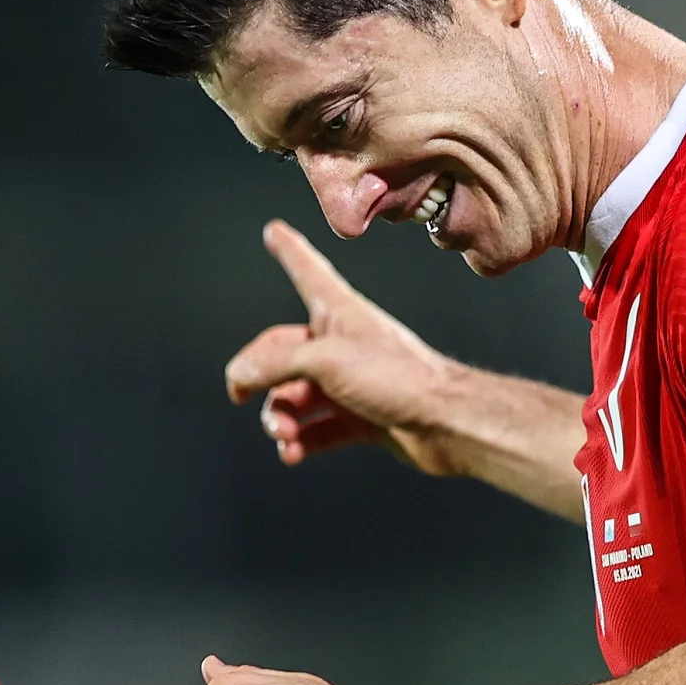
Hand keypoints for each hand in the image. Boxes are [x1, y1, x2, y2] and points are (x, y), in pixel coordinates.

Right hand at [226, 221, 463, 473]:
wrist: (445, 424)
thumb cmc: (396, 378)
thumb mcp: (326, 361)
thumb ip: (277, 365)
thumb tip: (241, 375)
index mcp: (338, 312)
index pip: (306, 271)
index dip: (288, 250)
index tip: (273, 230)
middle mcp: (341, 343)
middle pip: (282, 352)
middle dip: (259, 376)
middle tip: (240, 395)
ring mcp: (350, 382)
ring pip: (297, 397)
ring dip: (281, 417)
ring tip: (283, 435)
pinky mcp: (360, 418)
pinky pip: (317, 429)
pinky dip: (301, 441)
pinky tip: (293, 454)